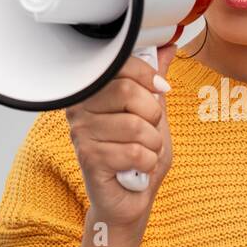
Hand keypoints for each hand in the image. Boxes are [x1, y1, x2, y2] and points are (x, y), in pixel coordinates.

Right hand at [65, 44, 176, 235]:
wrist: (130, 201)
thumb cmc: (138, 157)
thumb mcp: (153, 113)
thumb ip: (154, 80)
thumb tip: (166, 46)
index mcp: (93, 91)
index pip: (120, 64)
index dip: (148, 76)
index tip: (160, 89)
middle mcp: (80, 108)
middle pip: (127, 91)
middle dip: (153, 114)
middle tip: (149, 131)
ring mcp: (81, 133)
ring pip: (134, 125)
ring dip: (152, 143)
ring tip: (143, 152)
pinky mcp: (88, 158)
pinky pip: (134, 151)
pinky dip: (147, 162)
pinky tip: (137, 169)